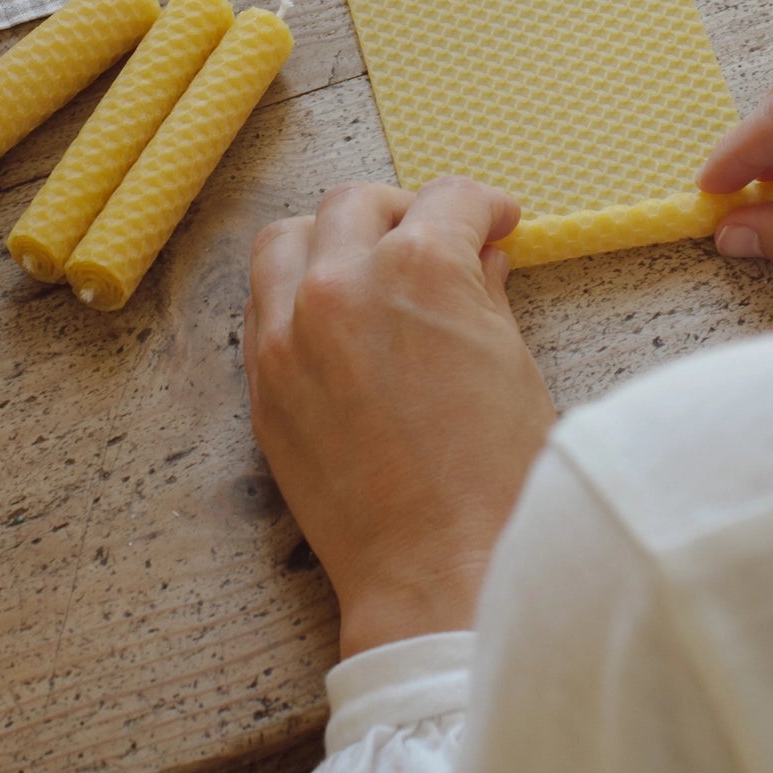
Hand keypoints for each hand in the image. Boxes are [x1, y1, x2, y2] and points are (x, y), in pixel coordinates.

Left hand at [244, 176, 555, 660]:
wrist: (438, 573)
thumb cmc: (494, 476)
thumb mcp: (510, 363)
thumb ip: (484, 292)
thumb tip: (481, 258)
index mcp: (420, 268)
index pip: (450, 199)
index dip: (483, 207)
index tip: (495, 225)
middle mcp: (342, 282)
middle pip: (359, 203)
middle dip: (404, 212)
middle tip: (434, 242)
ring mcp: (289, 330)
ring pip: (289, 238)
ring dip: (330, 238)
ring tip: (367, 268)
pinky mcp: (261, 380)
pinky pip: (262, 301)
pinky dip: (294, 291)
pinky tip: (331, 318)